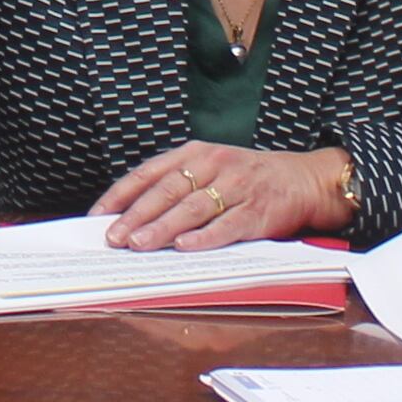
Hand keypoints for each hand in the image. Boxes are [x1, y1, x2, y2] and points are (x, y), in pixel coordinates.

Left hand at [95, 142, 346, 251]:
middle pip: (168, 191)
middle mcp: (214, 165)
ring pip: (192, 208)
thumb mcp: (211, 168)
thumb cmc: (248, 178)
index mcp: (196, 153)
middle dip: (137, 215)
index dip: (122, 194)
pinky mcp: (257, 211)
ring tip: (139, 244)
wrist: (302, 180)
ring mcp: (237, 187)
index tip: (99, 215)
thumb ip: (177, 185)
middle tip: (114, 236)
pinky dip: (203, 237)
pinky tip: (183, 247)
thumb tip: (132, 215)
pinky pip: (226, 225)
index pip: (150, 172)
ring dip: (162, 228)